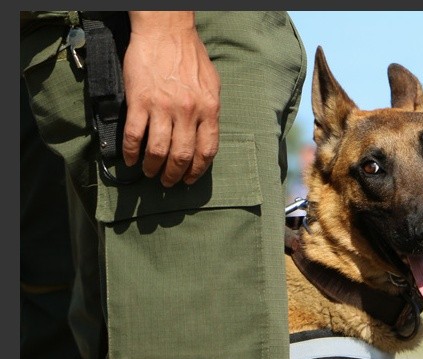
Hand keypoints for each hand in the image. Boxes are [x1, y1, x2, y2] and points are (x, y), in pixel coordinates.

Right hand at [122, 11, 220, 186]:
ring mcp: (163, 108)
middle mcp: (188, 112)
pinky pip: (135, 136)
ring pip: (158, 151)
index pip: (207, 150)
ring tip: (149, 173)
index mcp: (209, 109)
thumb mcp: (211, 84)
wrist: (165, 31)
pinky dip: (131, 152)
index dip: (197, 170)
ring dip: (152, 167)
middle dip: (174, 175)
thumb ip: (210, 110)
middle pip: (182, 156)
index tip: (190, 179)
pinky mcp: (139, 101)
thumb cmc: (190, 56)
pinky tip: (130, 159)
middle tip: (168, 182)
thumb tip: (207, 133)